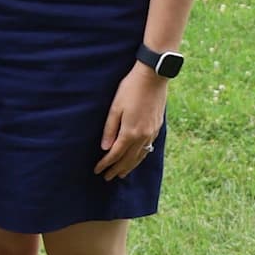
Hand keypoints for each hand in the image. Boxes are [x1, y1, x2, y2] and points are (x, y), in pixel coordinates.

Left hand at [94, 62, 166, 179]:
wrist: (153, 77)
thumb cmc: (130, 89)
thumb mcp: (115, 107)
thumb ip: (110, 129)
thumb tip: (105, 148)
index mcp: (130, 132)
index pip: (115, 154)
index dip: (105, 164)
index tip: (97, 170)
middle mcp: (143, 136)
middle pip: (128, 159)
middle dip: (116, 169)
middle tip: (107, 178)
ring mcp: (152, 133)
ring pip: (140, 156)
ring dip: (129, 167)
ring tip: (121, 174)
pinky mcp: (157, 128)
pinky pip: (148, 148)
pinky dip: (140, 157)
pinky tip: (137, 159)